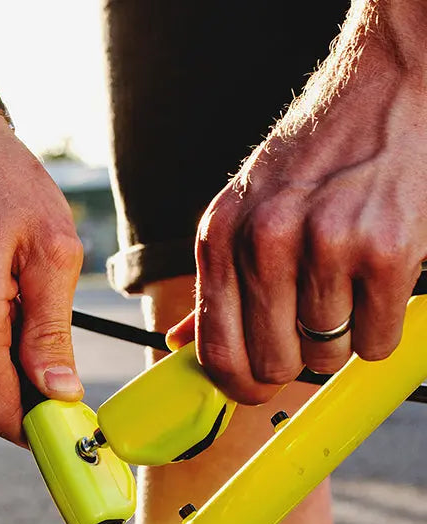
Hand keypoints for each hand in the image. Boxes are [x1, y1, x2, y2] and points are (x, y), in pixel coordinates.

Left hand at [168, 21, 426, 403]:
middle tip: (311, 329)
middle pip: (273, 364)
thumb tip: (180, 342)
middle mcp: (264, 241)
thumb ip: (217, 282)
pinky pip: (376, 340)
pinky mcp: (385, 250)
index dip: (237, 385)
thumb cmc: (310, 159)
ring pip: (328, 354)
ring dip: (340, 336)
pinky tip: (374, 286)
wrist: (383, 92)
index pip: (214, 349)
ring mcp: (325, 245)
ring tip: (344, 285)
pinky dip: (379, 328)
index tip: (255, 389)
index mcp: (219, 236)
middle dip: (295, 361)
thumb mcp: (243, 209)